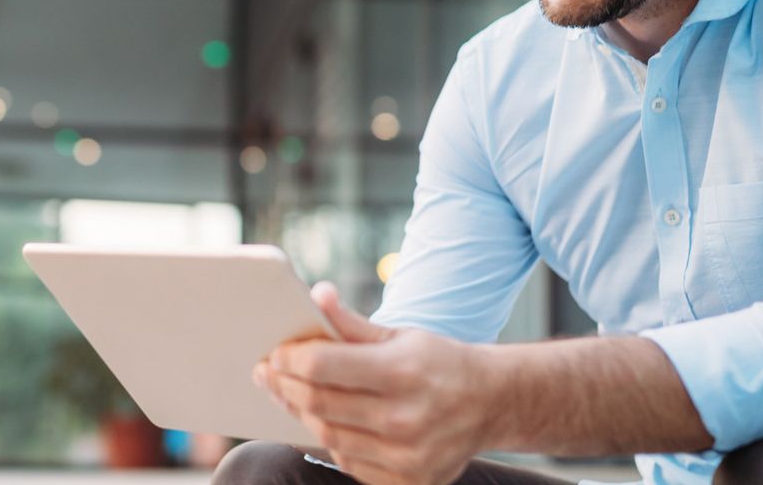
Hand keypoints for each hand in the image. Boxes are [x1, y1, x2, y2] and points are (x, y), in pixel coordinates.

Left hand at [252, 281, 497, 484]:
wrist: (493, 404)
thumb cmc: (440, 363)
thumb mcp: (401, 335)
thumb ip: (352, 322)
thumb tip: (316, 295)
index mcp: (403, 371)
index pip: (321, 366)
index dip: (289, 359)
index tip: (275, 353)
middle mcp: (406, 418)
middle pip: (318, 404)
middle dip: (284, 386)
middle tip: (268, 373)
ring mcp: (407, 456)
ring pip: (328, 436)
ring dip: (302, 414)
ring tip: (290, 395)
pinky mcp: (409, 482)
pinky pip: (349, 462)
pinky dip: (332, 441)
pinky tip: (326, 421)